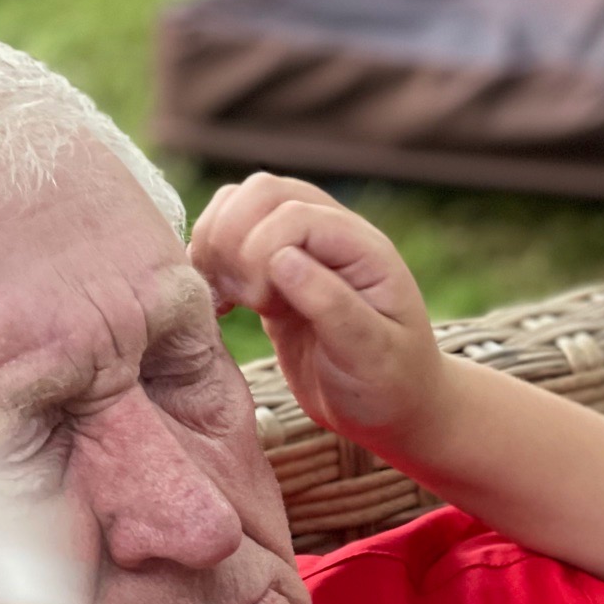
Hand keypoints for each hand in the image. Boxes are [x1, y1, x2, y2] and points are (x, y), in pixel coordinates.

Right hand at [189, 174, 444, 450]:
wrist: (392, 411)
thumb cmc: (390, 385)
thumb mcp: (371, 354)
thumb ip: (332, 304)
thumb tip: (281, 258)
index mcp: (365, 249)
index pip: (294, 213)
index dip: (261, 250)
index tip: (263, 304)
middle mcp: (334, 238)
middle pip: (262, 192)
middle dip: (232, 239)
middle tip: (239, 297)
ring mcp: (303, 251)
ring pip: (240, 206)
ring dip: (217, 245)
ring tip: (227, 299)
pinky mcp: (275, 274)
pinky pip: (231, 240)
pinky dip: (210, 262)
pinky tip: (219, 304)